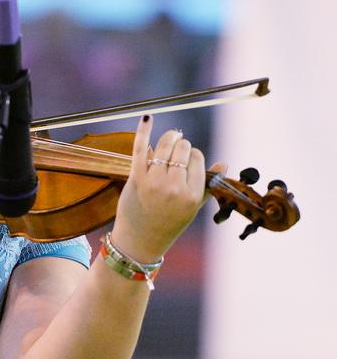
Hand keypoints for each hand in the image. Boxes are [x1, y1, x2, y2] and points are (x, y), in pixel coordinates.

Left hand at [110, 115, 225, 262]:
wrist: (140, 241)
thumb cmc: (168, 224)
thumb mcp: (193, 209)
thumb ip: (208, 186)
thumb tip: (223, 163)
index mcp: (193, 194)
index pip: (198, 158)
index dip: (193, 155)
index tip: (188, 160)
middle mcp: (175, 187)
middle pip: (182, 150)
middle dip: (181, 146)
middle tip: (178, 148)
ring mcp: (154, 182)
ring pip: (164, 146)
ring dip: (168, 138)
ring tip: (170, 138)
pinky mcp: (136, 178)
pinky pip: (140, 148)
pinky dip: (143, 131)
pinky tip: (147, 118)